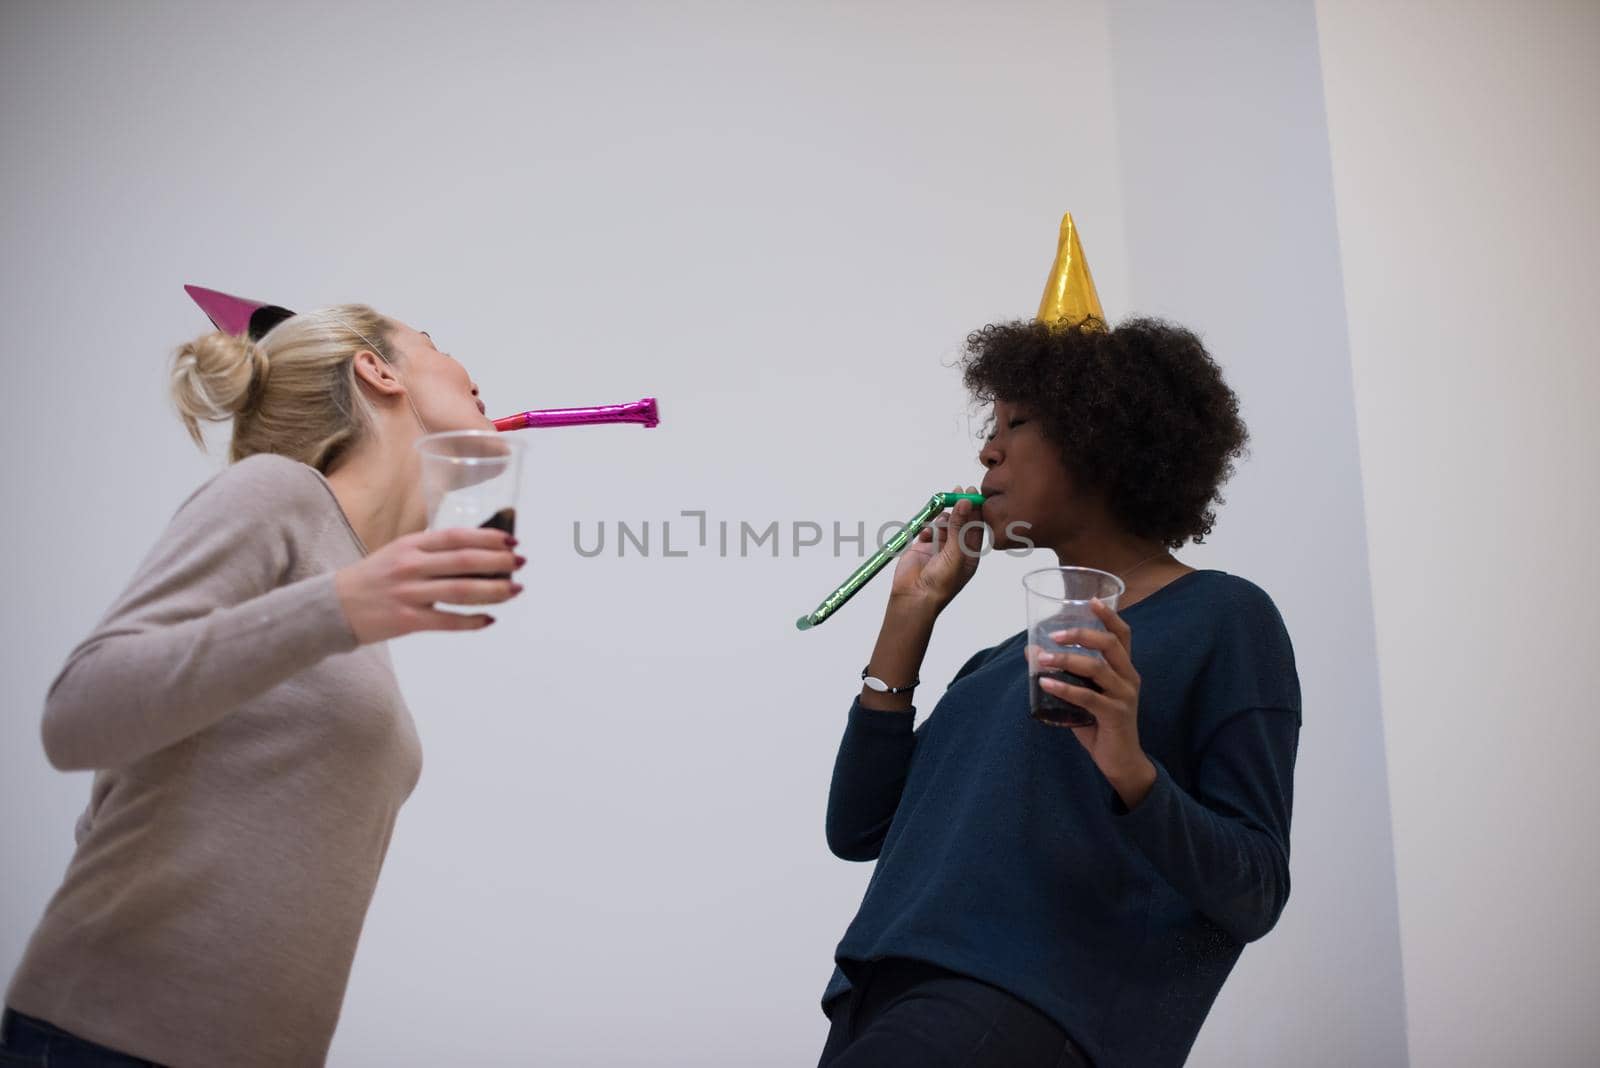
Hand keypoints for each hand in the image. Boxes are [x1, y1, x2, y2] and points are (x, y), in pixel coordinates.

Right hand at [334, 526, 525, 643]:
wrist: (333, 607)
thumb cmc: (373, 579)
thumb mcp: (398, 553)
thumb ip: (432, 551)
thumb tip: (479, 552)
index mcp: (410, 545)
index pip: (456, 536)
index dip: (487, 537)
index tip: (511, 540)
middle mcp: (410, 566)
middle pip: (464, 561)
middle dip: (498, 561)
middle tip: (520, 563)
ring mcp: (408, 593)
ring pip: (461, 591)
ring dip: (493, 590)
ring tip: (515, 590)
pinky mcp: (407, 620)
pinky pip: (447, 621)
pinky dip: (472, 621)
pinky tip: (490, 619)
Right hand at [889, 484, 984, 611]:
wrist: (914, 597)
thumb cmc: (941, 583)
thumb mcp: (955, 553)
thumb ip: (960, 527)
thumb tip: (965, 502)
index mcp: (970, 554)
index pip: (976, 527)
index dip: (975, 509)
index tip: (973, 492)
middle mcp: (956, 550)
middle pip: (960, 523)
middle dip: (959, 507)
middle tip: (957, 490)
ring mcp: (938, 548)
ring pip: (944, 524)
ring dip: (942, 519)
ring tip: (940, 519)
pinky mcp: (922, 547)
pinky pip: (927, 530)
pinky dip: (927, 528)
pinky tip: (926, 534)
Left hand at [1036, 598, 1156, 805]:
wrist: (1121, 761)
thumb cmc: (1101, 725)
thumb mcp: (1083, 696)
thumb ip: (1064, 676)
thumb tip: (1031, 653)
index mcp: (1124, 670)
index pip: (1123, 635)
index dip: (1110, 616)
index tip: (1092, 600)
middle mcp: (1129, 678)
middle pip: (1111, 644)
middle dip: (1081, 634)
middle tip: (1054, 635)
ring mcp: (1125, 696)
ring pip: (1098, 668)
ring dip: (1066, 660)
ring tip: (1042, 660)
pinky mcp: (1116, 715)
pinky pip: (1088, 697)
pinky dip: (1065, 688)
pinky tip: (1046, 684)